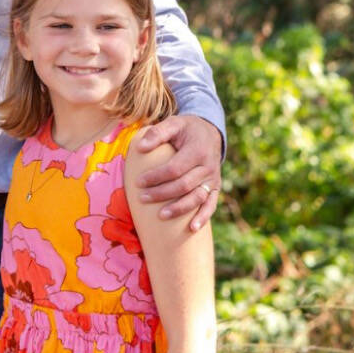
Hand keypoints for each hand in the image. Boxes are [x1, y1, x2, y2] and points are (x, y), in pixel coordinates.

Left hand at [134, 113, 221, 230]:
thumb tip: (140, 148)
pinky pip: (211, 205)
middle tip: (142, 198)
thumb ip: (157, 133)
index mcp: (198, 150)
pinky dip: (203, 217)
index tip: (138, 182)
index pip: (175, 168)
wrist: (210, 133)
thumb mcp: (173, 123)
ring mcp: (213, 179)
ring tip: (161, 216)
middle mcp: (208, 166)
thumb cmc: (186, 129)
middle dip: (162, 194)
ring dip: (179, 209)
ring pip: (197, 198)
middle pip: (184, 185)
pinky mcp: (215, 188)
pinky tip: (192, 228)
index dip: (156, 177)